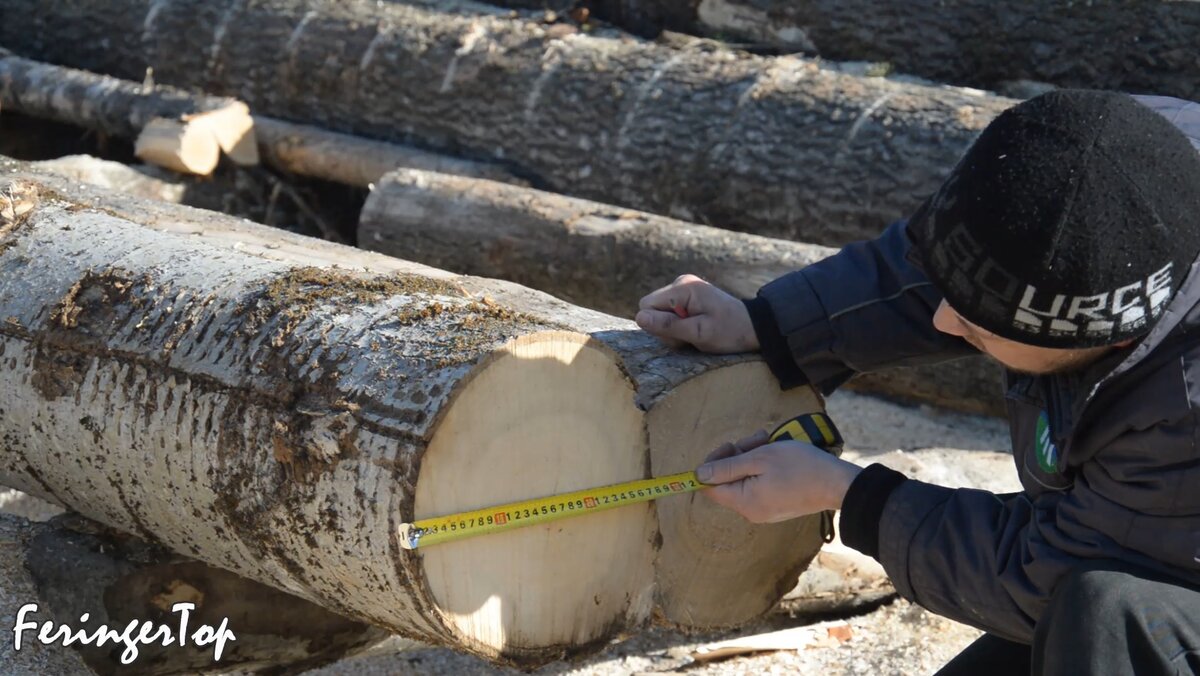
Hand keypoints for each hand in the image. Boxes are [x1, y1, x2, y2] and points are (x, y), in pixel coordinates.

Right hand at [635, 274, 758, 352]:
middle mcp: (681, 283)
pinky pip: (670, 313)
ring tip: (697, 333)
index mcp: (683, 288)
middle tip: (691, 335)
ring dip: (674, 329)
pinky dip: (680, 325)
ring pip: (660, 313)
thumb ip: (669, 326)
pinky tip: (697, 328)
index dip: (657, 324)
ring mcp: (684, 289)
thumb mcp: (699, 333)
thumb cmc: (729, 331)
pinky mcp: (687, 297)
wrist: (753, 327)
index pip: (646, 305)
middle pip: (652, 309)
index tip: (681, 333)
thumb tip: (639, 318)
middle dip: (666, 328)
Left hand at [695, 431, 861, 522]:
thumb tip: (699, 475)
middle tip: (756, 439)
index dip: (713, 464)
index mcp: (743, 502)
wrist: (837, 483)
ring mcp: (765, 509)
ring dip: (753, 456)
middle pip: (728, 480)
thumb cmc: (799, 467)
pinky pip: (759, 484)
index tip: (729, 447)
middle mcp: (751, 511)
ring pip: (745, 478)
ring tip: (771, 441)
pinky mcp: (777, 504)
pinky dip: (764, 466)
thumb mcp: (760, 458)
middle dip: (738, 455)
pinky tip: (778, 452)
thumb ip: (727, 467)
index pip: (709, 486)